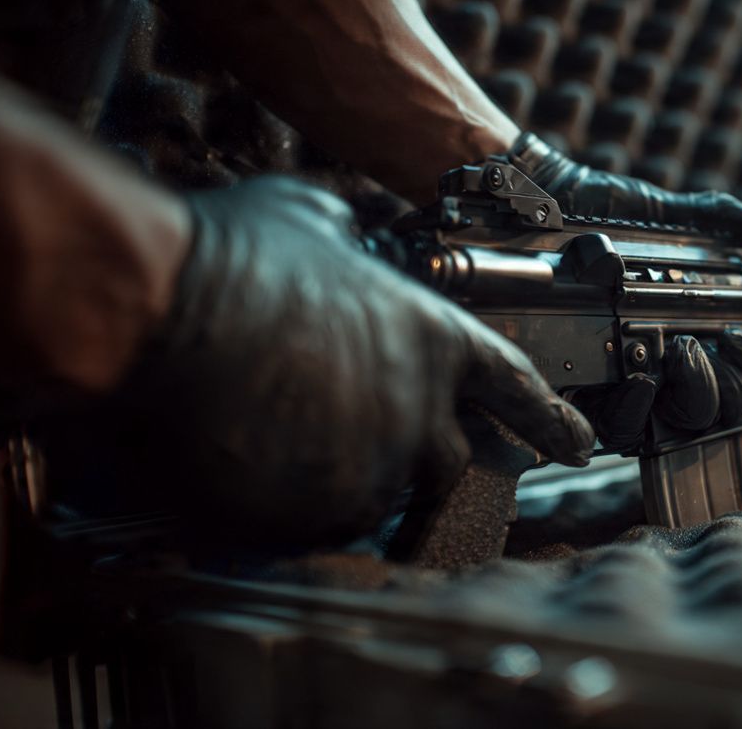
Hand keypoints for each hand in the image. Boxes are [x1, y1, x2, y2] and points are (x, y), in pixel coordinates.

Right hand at [37, 178, 592, 548]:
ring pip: (377, 495)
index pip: (515, 389)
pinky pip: (317, 525)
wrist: (164, 315)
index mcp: (434, 339)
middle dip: (417, 453)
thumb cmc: (232, 258)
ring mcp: (373, 467)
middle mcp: (420, 410)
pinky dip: (293, 505)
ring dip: (345, 477)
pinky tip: (253, 466)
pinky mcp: (317, 513)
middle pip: (447, 460)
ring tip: (286, 441)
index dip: (549, 420)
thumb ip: (348, 233)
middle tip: (367, 437)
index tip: (577, 446)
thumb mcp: (309, 216)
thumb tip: (344, 228)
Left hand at [505, 133, 741, 450]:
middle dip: (728, 382)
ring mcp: (640, 385)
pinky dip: (636, 410)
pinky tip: (636, 378)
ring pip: (686, 426)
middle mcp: (680, 366)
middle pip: (732, 408)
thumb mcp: (665, 212)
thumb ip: (718, 217)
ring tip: (677, 352)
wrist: (541, 209)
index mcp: (708, 331)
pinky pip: (625, 431)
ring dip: (692, 394)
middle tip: (704, 344)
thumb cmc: (601, 214)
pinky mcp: (594, 398)